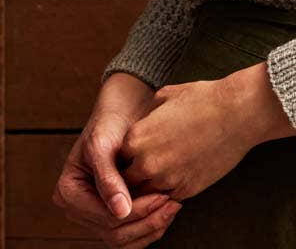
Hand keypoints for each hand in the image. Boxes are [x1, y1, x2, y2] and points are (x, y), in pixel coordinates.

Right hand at [52, 83, 183, 247]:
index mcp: (68, 193)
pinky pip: (131, 233)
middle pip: (114, 234)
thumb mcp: (102, 146)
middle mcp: (80, 208)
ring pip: (124, 239)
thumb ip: (108, 179)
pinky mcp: (114, 212)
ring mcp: (96, 213)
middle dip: (146, 222)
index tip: (161, 197)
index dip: (135, 212)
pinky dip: (150, 226)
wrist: (122, 112)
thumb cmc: (109, 125)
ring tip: (173, 207)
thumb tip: (120, 212)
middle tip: (172, 204)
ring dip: (150, 228)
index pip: (104, 218)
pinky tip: (166, 212)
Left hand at [119, 61, 295, 200]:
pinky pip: (169, 197)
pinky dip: (172, 189)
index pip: (118, 158)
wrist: (239, 111)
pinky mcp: (187, 190)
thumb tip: (148, 119)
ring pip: (147, 194)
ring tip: (168, 170)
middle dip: (136, 175)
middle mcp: (146, 163)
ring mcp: (167, 179)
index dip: (128, 155)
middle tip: (150, 164)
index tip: (137, 152)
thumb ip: (149, 111)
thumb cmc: (206, 98)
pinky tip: (183, 173)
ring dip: (153, 186)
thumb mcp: (168, 94)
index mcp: (136, 138)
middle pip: (128, 181)